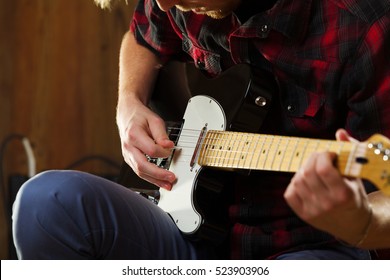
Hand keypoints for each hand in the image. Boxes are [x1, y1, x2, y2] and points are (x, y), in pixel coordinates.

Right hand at [117, 96, 175, 189]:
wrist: (127, 115)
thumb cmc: (140, 117)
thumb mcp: (154, 120)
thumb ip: (161, 134)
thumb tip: (168, 146)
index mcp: (133, 135)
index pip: (150, 150)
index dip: (163, 153)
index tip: (171, 151)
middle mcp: (128, 147)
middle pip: (142, 166)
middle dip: (158, 174)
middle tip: (171, 178)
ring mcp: (127, 155)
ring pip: (139, 172)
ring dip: (155, 180)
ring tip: (168, 185)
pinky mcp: (129, 159)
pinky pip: (139, 171)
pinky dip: (150, 178)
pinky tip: (159, 181)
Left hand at [284, 129, 371, 244]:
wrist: (353, 225)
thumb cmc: (355, 196)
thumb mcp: (356, 176)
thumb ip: (348, 152)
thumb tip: (340, 132)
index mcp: (343, 194)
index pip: (324, 169)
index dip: (323, 155)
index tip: (329, 154)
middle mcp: (326, 204)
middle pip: (307, 173)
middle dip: (312, 159)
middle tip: (319, 158)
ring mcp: (313, 210)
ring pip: (297, 181)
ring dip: (303, 171)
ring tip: (314, 171)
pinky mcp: (303, 214)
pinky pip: (289, 193)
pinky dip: (295, 184)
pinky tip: (306, 183)